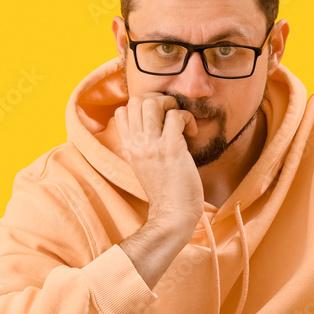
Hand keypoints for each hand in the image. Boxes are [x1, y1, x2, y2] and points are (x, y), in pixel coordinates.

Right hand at [113, 93, 203, 228]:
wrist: (173, 213)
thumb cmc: (164, 191)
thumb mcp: (143, 165)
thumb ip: (142, 146)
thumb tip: (154, 125)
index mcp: (128, 147)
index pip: (122, 110)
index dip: (141, 105)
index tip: (158, 117)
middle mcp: (136, 143)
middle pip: (136, 100)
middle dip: (158, 99)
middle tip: (171, 114)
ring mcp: (152, 145)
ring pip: (153, 103)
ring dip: (172, 105)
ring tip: (180, 120)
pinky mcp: (171, 148)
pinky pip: (176, 116)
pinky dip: (187, 118)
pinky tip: (191, 132)